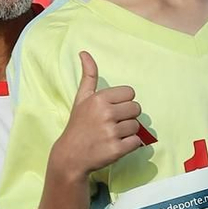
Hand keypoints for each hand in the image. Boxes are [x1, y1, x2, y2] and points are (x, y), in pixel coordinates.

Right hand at [54, 51, 145, 177]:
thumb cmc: (78, 125)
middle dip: (127, 117)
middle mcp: (106, 113)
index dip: (123, 102)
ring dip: (128, 132)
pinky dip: (130, 145)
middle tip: (112, 124)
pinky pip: (137, 142)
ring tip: (112, 135)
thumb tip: (84, 52)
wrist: (70, 156)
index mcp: (99, 99)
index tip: (111, 110)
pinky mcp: (117, 149)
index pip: (130, 93)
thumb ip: (88, 75)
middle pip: (136, 109)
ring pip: (137, 126)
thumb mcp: (81, 98)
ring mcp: (111, 132)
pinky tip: (115, 145)